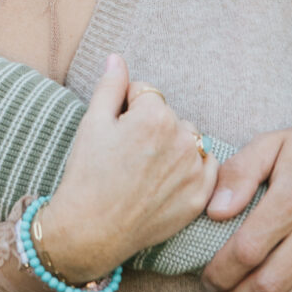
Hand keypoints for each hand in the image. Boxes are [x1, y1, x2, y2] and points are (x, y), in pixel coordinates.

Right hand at [40, 55, 217, 282]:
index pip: (145, 94)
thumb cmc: (87, 176)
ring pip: (187, 140)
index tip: (113, 134)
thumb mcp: (92, 123)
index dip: (124, 110)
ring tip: (143, 170)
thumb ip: (110, 85)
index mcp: (155, 116)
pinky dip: (189, 170)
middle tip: (126, 155)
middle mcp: (182, 140)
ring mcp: (194, 171)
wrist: (90, 232)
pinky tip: (164, 182)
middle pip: (168, 116)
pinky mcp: (199, 197)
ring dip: (171, 147)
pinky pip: (205, 168)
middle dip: (150, 127)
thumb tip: (117, 58)